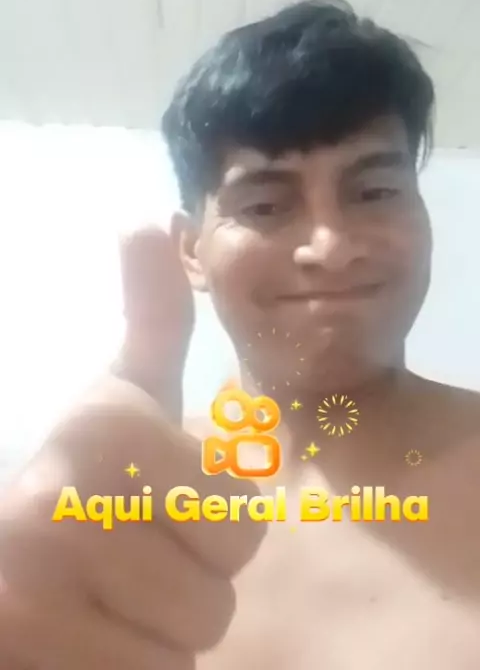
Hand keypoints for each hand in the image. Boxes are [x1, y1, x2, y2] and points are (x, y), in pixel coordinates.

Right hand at [0, 228, 263, 667]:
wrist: (4, 566)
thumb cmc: (79, 475)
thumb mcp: (120, 394)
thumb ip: (151, 317)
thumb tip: (153, 215)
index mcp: (105, 427)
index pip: (243, 519)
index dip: (215, 523)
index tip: (159, 502)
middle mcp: (62, 499)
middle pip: (219, 590)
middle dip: (189, 582)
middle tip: (130, 556)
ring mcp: (34, 590)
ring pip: (187, 646)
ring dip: (159, 632)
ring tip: (108, 596)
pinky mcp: (30, 656)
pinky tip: (87, 637)